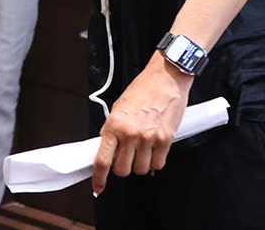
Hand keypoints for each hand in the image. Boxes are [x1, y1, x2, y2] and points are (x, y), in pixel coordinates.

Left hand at [91, 52, 192, 194]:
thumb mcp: (118, 108)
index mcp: (113, 125)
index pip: (102, 160)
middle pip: (123, 170)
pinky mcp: (165, 140)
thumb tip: (108, 151)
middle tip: (126, 156)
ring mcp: (148, 138)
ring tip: (142, 149)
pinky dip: (155, 161)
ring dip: (140, 164)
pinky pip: (158, 164)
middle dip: (123, 167)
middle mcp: (130, 134)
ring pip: (141, 169)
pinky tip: (154, 149)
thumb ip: (112, 131)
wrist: (165, 78)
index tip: (98, 186)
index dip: (99, 178)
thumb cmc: (142, 90)